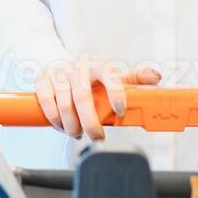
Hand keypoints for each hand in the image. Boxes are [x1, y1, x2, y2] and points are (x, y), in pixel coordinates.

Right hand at [34, 58, 161, 139]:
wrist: (57, 60)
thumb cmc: (89, 73)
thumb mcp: (111, 73)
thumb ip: (134, 78)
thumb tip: (155, 77)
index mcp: (98, 65)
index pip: (109, 74)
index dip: (116, 92)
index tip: (120, 111)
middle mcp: (78, 67)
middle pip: (83, 96)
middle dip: (91, 122)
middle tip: (97, 137)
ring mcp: (58, 74)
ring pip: (64, 104)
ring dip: (72, 125)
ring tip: (79, 133)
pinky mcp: (42, 81)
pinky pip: (46, 103)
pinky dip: (55, 120)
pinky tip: (63, 127)